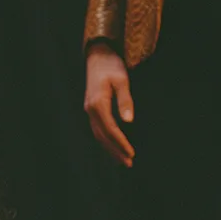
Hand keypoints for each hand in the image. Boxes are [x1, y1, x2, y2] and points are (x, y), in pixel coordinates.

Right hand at [84, 44, 135, 166]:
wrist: (97, 56)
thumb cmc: (112, 66)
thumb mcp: (122, 80)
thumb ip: (125, 100)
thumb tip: (129, 121)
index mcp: (98, 104)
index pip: (110, 129)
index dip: (121, 143)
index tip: (131, 153)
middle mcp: (91, 110)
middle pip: (103, 137)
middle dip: (115, 151)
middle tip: (128, 163)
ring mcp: (89, 110)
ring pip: (99, 135)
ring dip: (110, 149)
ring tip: (122, 160)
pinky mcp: (91, 109)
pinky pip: (98, 130)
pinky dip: (106, 141)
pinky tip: (113, 146)